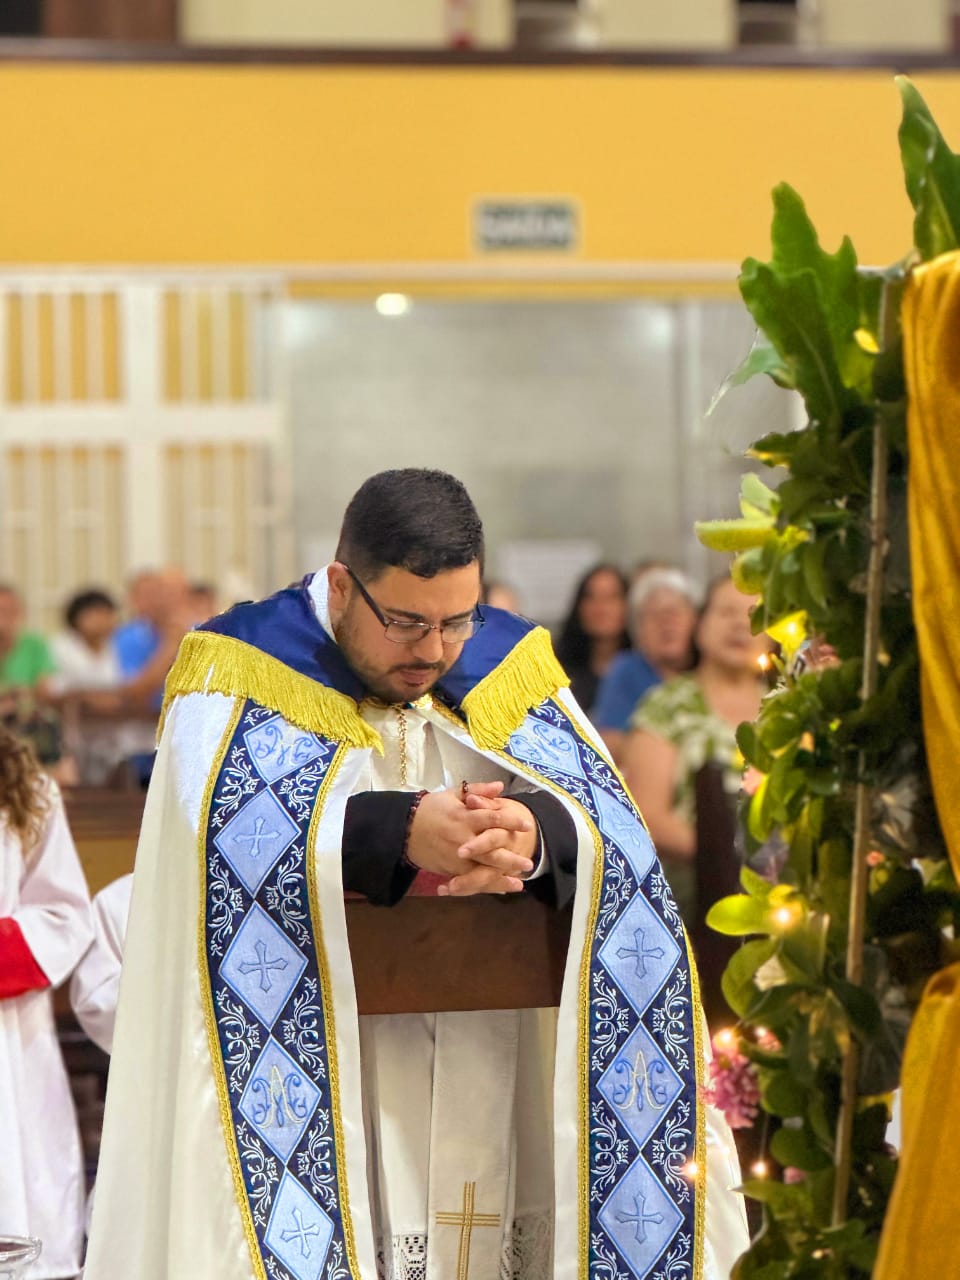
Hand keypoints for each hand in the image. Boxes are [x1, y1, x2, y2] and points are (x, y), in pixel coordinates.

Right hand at [406, 782, 535, 895]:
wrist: (404, 829)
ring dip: (502, 878)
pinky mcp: (450, 870)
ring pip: (483, 870)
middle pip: (492, 850)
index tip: (527, 825)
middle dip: (511, 858)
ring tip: (519, 883)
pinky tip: (501, 889)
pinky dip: (487, 886)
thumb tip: (500, 787)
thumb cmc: (430, 809)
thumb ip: (478, 790)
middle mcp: (462, 839)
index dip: (512, 821)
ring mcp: (456, 857)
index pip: (493, 818)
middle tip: (529, 863)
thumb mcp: (452, 794)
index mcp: (464, 817)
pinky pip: (471, 880)